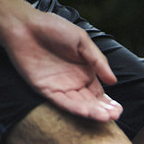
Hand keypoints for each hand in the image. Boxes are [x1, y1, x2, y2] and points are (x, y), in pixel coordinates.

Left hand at [0, 8, 121, 121]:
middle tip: (114, 117)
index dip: (108, 103)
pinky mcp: (45, 89)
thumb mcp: (83, 42)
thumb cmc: (54, 28)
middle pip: (91, 102)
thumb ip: (98, 61)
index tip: (118, 110)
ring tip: (105, 117)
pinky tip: (86, 112)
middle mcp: (73, 83)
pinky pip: (62, 102)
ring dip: (91, 112)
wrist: (25, 25)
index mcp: (84, 72)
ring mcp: (59, 87)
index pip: (99, 94)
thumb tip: (113, 81)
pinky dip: (74, 108)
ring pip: (78, 104)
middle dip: (103, 111)